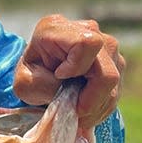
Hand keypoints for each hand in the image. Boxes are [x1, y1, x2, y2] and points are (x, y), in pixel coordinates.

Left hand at [13, 14, 124, 131]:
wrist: (38, 75)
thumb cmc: (29, 77)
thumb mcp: (24, 84)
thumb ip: (44, 86)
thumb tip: (73, 94)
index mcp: (56, 28)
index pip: (86, 43)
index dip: (77, 67)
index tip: (60, 76)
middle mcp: (87, 30)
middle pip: (107, 70)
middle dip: (92, 98)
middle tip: (75, 112)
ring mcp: (105, 45)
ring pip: (114, 81)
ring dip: (97, 105)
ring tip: (78, 114)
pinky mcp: (115, 60)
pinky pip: (117, 88)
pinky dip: (102, 105)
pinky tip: (86, 109)